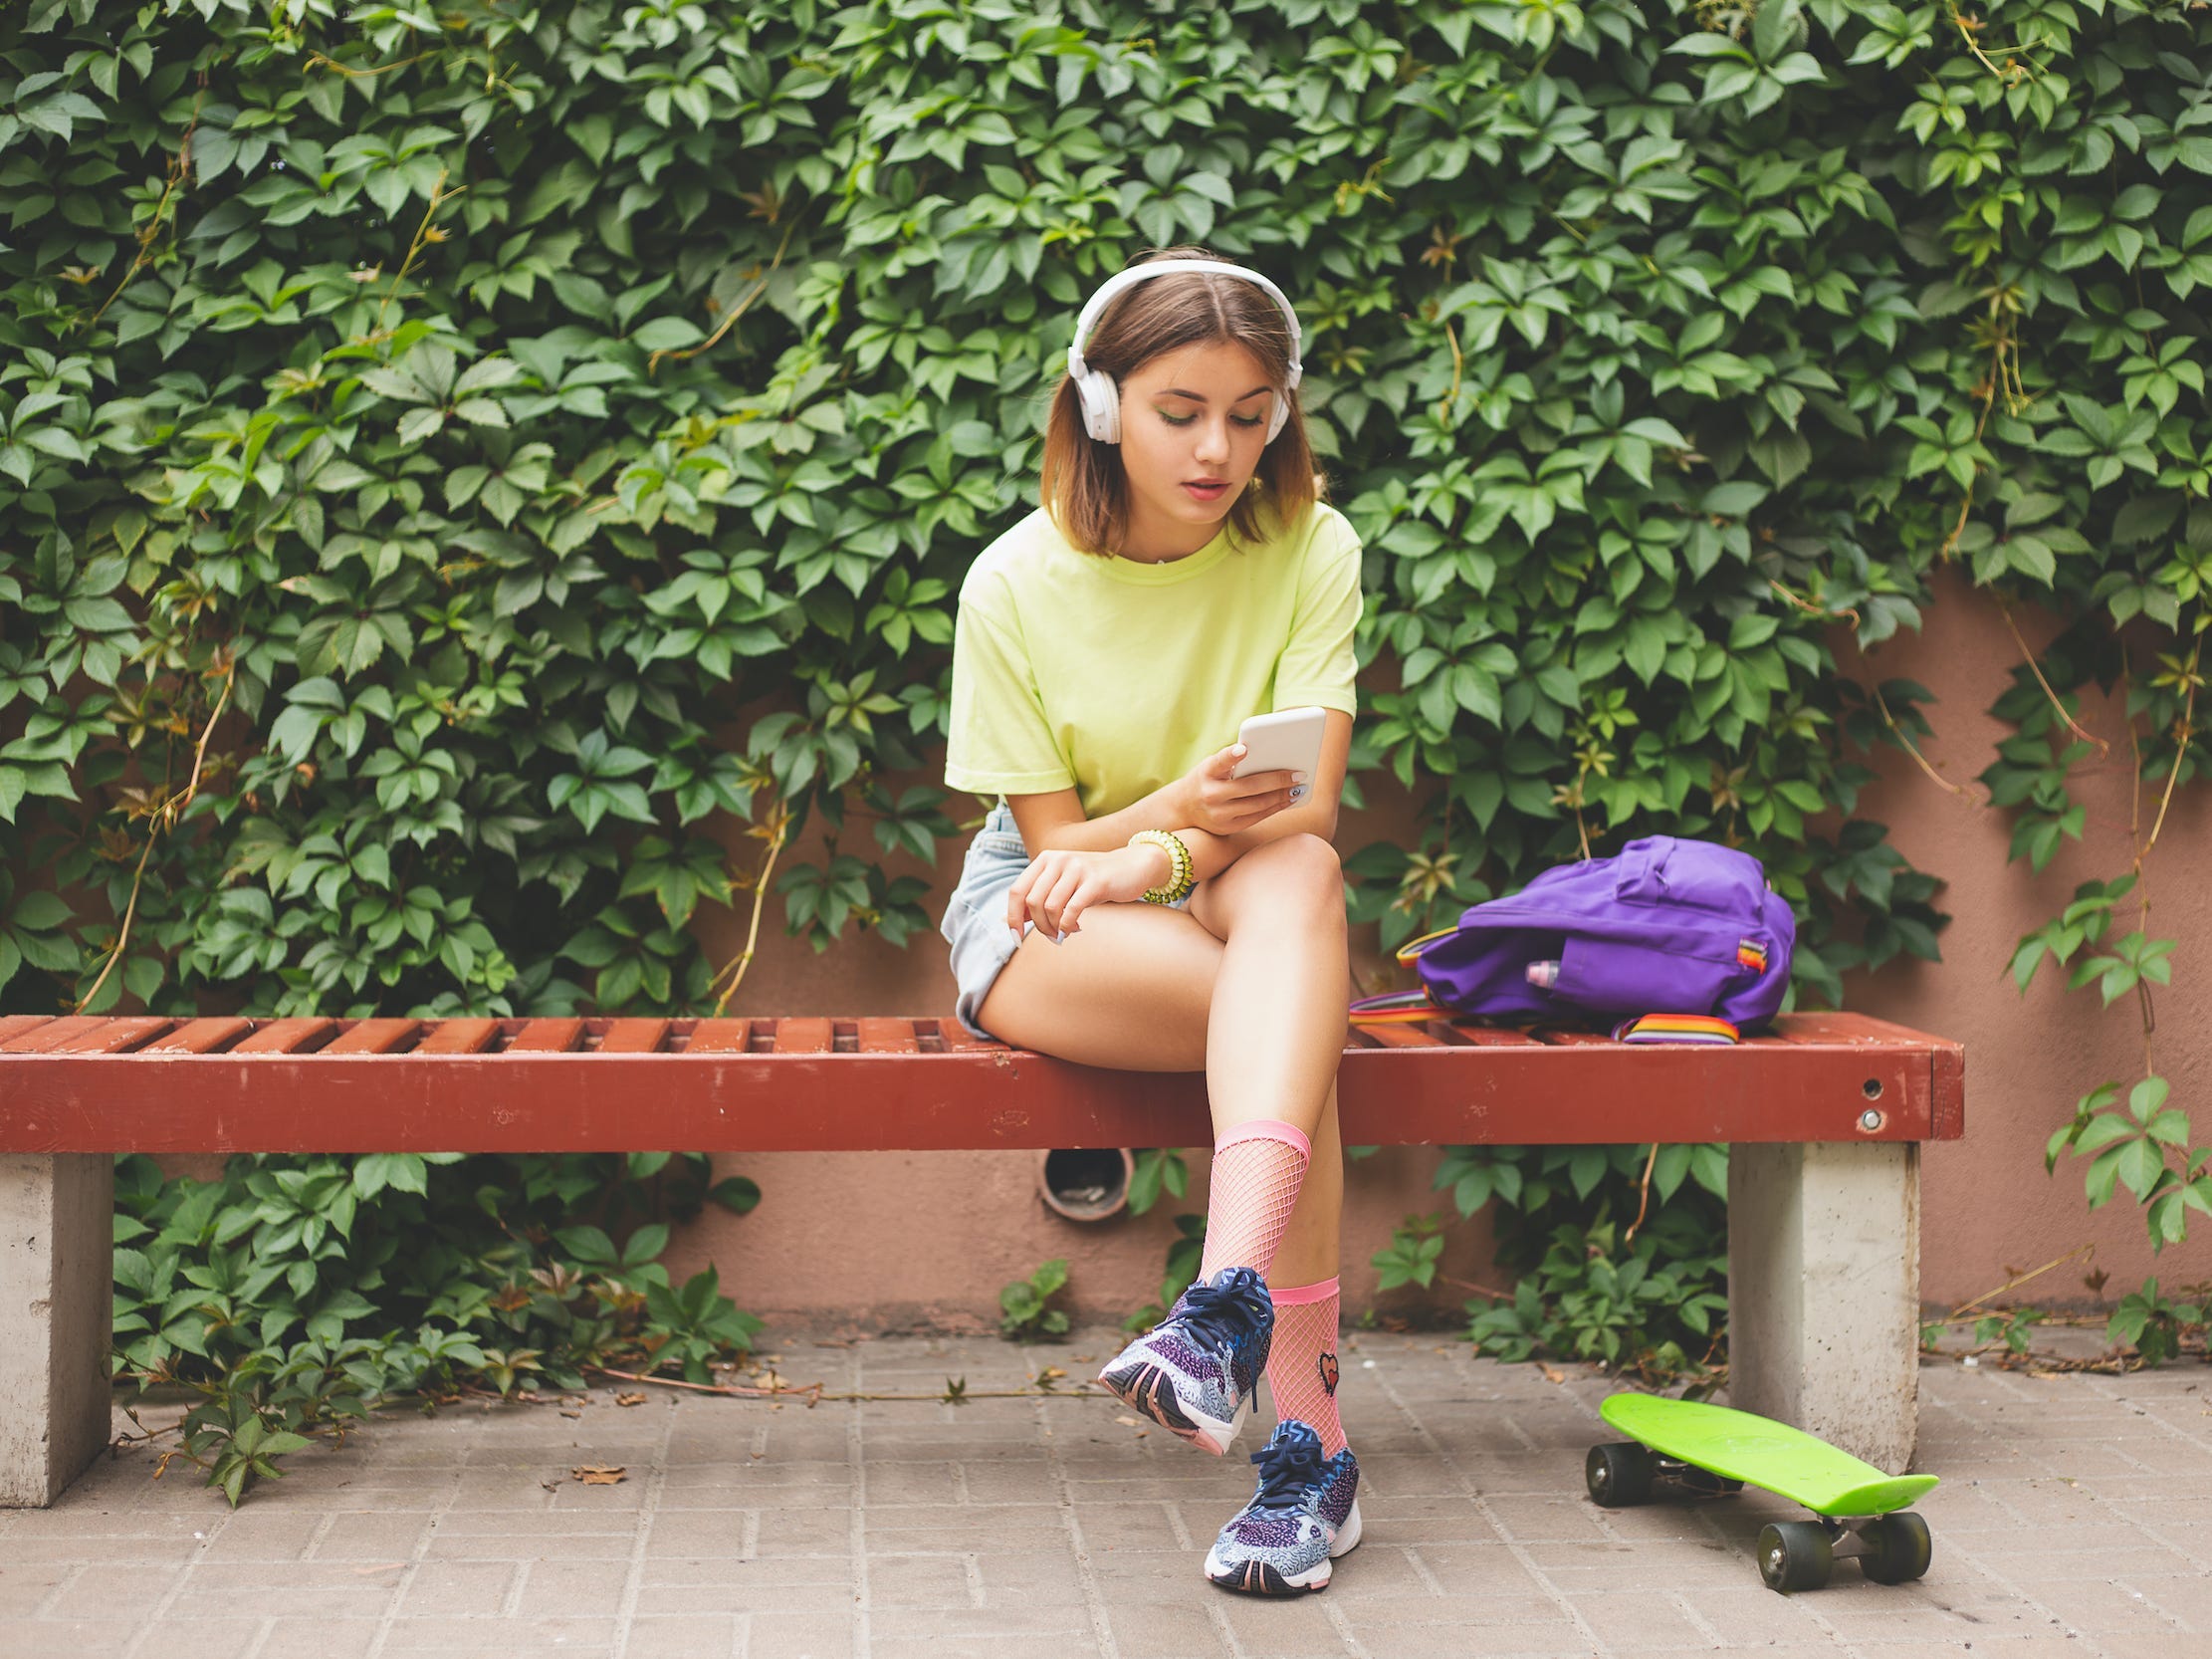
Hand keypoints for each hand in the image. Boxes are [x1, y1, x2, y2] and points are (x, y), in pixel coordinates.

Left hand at [1005, 843, 1168, 939]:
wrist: (1132, 866)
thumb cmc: (1093, 881)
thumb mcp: (1062, 885)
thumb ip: (1038, 898)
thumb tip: (1007, 920)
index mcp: (1045, 859)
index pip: (1016, 891)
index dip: (1013, 918)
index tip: (1016, 938)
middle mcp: (1058, 860)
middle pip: (1032, 902)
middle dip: (1039, 926)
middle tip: (1051, 936)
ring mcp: (1077, 868)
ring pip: (1050, 907)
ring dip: (1054, 928)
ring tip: (1064, 933)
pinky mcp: (1095, 880)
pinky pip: (1072, 909)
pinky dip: (1068, 926)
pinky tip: (1074, 929)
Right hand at [1178, 743, 1300, 835]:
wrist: (1182, 808)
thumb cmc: (1206, 779)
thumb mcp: (1211, 767)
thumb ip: (1232, 763)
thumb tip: (1272, 759)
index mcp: (1206, 773)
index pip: (1219, 762)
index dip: (1231, 756)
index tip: (1245, 749)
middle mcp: (1210, 794)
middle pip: (1249, 787)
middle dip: (1278, 780)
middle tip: (1299, 774)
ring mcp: (1218, 815)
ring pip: (1257, 805)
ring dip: (1282, 796)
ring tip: (1299, 788)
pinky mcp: (1227, 828)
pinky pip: (1257, 818)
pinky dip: (1275, 808)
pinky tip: (1288, 799)